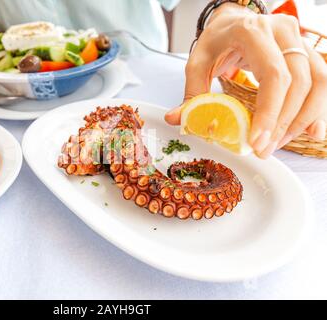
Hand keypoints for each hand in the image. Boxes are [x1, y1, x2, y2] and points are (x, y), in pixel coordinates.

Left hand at [165, 4, 326, 158]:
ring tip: (276, 144)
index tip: (257, 141)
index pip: (273, 75)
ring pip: (316, 84)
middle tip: (263, 150)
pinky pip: (322, 82)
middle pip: (298, 83)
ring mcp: (298, 40)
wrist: (234, 22)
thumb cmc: (217, 41)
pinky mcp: (307, 52)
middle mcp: (282, 32)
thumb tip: (176, 120)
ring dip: (300, 120)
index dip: (269, 111)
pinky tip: (313, 131)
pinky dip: (317, 110)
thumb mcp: (198, 62)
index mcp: (252, 32)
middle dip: (282, 123)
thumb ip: (191, 93)